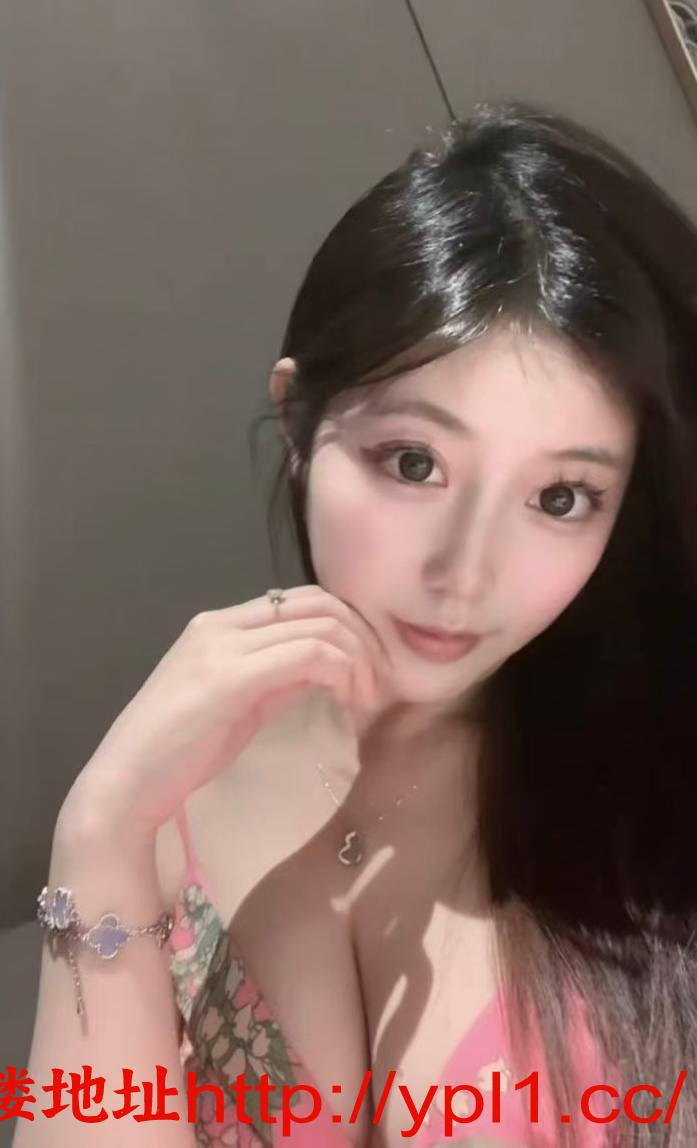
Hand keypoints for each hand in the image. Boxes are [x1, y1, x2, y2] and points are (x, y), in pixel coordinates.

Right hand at [58, 585, 389, 844]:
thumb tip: (324, 670)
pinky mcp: (232, 677)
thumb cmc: (177, 752)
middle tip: (377, 682)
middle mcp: (223, 623)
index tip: (366, 671)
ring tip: (366, 698)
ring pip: (321, 624)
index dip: (348, 627)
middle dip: (363, 637)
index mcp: (220, 625)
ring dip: (359, 659)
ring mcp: (225, 646)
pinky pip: (309, 654)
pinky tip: (347, 702)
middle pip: (319, 602)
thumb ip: (276, 679)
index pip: (301, 600)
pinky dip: (342, 673)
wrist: (128, 781)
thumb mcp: (238, 705)